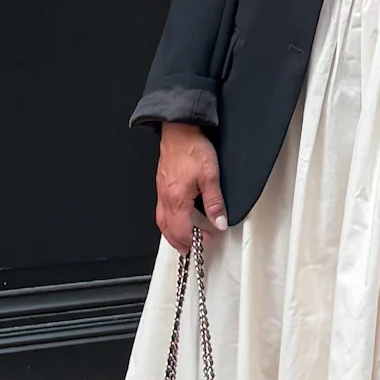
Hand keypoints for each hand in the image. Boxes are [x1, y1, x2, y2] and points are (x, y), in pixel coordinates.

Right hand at [156, 122, 226, 253]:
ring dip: (171, 234)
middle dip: (180, 242)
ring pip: (161, 222)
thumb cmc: (193, 148)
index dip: (195, 239)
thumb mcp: (211, 175)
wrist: (179, 129)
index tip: (208, 239)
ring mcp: (161, 192)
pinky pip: (160, 211)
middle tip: (191, 249)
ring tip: (181, 240)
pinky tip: (174, 220)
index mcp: (177, 199)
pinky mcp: (161, 184)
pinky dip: (166, 222)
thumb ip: (215, 202)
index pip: (183, 230)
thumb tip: (219, 222)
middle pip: (168, 230)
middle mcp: (166, 198)